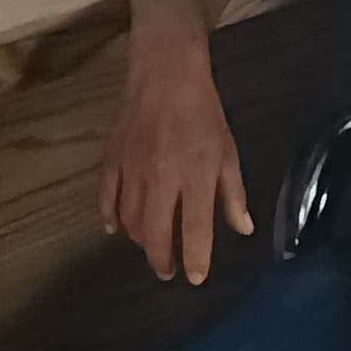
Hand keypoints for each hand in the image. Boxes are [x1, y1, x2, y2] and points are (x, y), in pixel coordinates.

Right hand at [98, 43, 254, 284]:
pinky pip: (106, 196)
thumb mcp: (228, 151)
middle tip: (167, 272)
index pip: (195, 229)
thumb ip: (233, 193)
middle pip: (156, 233)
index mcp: (196, 174)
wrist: (166, 72)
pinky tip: (114, 229)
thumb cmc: (203, 112)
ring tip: (150, 247)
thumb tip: (244, 228)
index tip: (196, 278)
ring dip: (140, 241)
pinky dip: (108, 217)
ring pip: (130, 219)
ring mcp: (133, 168)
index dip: (196, 259)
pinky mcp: (113, 158)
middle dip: (161, 260)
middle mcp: (162, 177)